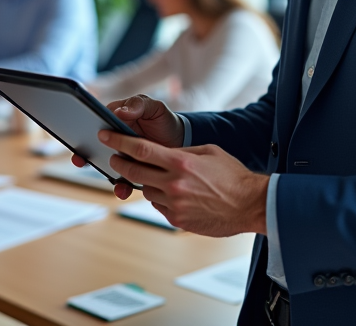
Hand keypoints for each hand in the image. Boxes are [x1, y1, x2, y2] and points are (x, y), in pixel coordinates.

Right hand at [70, 95, 184, 182]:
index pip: (98, 122)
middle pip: (95, 146)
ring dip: (104, 174)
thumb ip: (138, 105)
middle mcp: (116, 139)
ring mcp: (122, 156)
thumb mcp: (153, 107)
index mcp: (117, 119)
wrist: (180, 140)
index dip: (87, 128)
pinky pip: (122, 180)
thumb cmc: (163, 119)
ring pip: (107, 166)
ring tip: (108, 178)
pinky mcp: (131, 171)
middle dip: (85, 154)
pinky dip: (121, 186)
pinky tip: (124, 189)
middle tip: (79, 159)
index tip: (84, 133)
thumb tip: (121, 111)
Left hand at [98, 129, 268, 236]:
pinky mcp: (177, 219)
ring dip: (146, 182)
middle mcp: (173, 183)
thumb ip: (183, 152)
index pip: (140, 150)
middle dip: (120, 163)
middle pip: (134, 171)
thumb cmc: (232, 176)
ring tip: (157, 177)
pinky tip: (174, 193)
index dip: (119, 142)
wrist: (249, 205)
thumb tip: (164, 153)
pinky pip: (159, 206)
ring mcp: (174, 204)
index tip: (105, 136)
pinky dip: (160, 198)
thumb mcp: (208, 152)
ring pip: (146, 190)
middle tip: (114, 158)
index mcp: (180, 162)